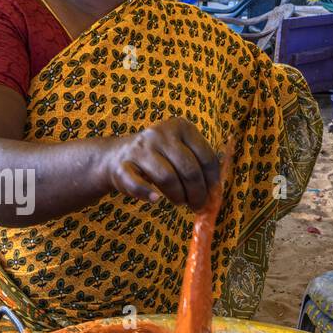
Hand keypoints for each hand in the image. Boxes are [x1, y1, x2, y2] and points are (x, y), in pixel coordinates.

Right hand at [99, 118, 221, 210]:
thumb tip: (216, 191)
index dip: (212, 181)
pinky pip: (138, 185)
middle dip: (197, 193)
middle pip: (189, 169)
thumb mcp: (179, 149)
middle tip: (196, 205)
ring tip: (179, 201)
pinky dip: (148, 195)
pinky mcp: (123, 165)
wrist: (117, 155)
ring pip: (168, 178)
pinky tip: (155, 199)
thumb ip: (198, 163)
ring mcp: (140, 148)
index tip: (212, 195)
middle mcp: (161, 133)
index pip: (206, 157)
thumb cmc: (158, 156)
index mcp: (181, 127)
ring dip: (178, 196)